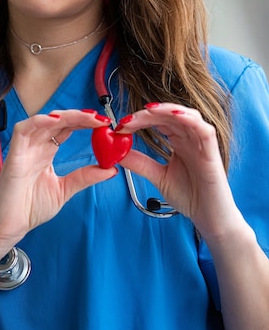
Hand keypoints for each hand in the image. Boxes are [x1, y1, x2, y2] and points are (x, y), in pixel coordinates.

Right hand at [0, 109, 116, 249]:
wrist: (9, 227)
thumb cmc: (30, 208)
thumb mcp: (65, 190)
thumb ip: (85, 177)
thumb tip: (111, 169)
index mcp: (47, 152)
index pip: (67, 129)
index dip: (84, 123)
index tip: (104, 123)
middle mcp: (36, 146)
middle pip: (58, 121)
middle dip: (79, 116)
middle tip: (100, 118)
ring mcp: (25, 148)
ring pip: (44, 121)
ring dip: (65, 116)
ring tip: (85, 117)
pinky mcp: (14, 154)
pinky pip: (23, 130)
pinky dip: (39, 121)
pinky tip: (56, 120)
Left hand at [116, 103, 241, 239]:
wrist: (210, 219)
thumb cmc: (190, 196)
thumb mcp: (158, 176)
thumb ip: (139, 163)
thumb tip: (116, 152)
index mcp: (179, 141)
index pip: (158, 121)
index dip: (139, 119)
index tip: (121, 125)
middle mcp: (190, 138)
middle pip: (169, 115)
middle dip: (147, 114)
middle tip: (127, 120)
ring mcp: (202, 143)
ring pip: (186, 115)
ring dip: (166, 110)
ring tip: (148, 111)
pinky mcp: (212, 152)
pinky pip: (204, 130)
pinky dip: (190, 119)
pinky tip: (175, 115)